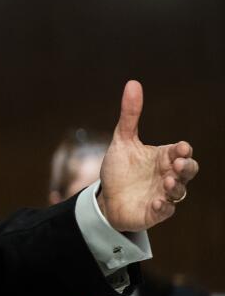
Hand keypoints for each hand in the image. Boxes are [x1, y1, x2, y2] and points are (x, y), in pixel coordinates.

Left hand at [97, 80, 199, 231]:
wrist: (106, 197)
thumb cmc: (120, 169)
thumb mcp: (122, 140)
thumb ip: (130, 115)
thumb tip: (133, 83)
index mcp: (164, 158)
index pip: (180, 152)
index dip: (182, 150)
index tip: (180, 147)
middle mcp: (168, 175)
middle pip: (189, 171)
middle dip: (188, 168)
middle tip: (179, 164)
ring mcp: (163, 195)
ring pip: (179, 192)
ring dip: (176, 187)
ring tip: (167, 181)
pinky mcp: (154, 212)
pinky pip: (165, 211)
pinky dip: (164, 207)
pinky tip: (157, 203)